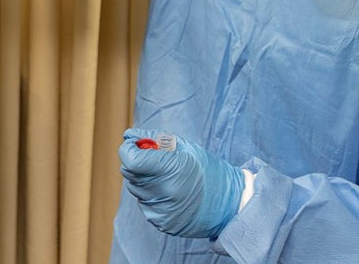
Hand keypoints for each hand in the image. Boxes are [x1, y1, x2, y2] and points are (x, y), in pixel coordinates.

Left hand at [118, 128, 243, 238]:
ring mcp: (161, 211)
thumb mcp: (186, 147)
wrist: (230, 205)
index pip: (131, 159)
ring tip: (167, 177)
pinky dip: (151, 195)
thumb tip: (129, 135)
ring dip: (144, 179)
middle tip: (153, 159)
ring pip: (135, 188)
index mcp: (172, 170)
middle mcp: (164, 193)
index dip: (128, 149)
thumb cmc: (210, 171)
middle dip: (136, 162)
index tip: (135, 144)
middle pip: (129, 173)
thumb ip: (155, 139)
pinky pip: (144, 203)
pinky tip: (169, 193)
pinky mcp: (161, 222)